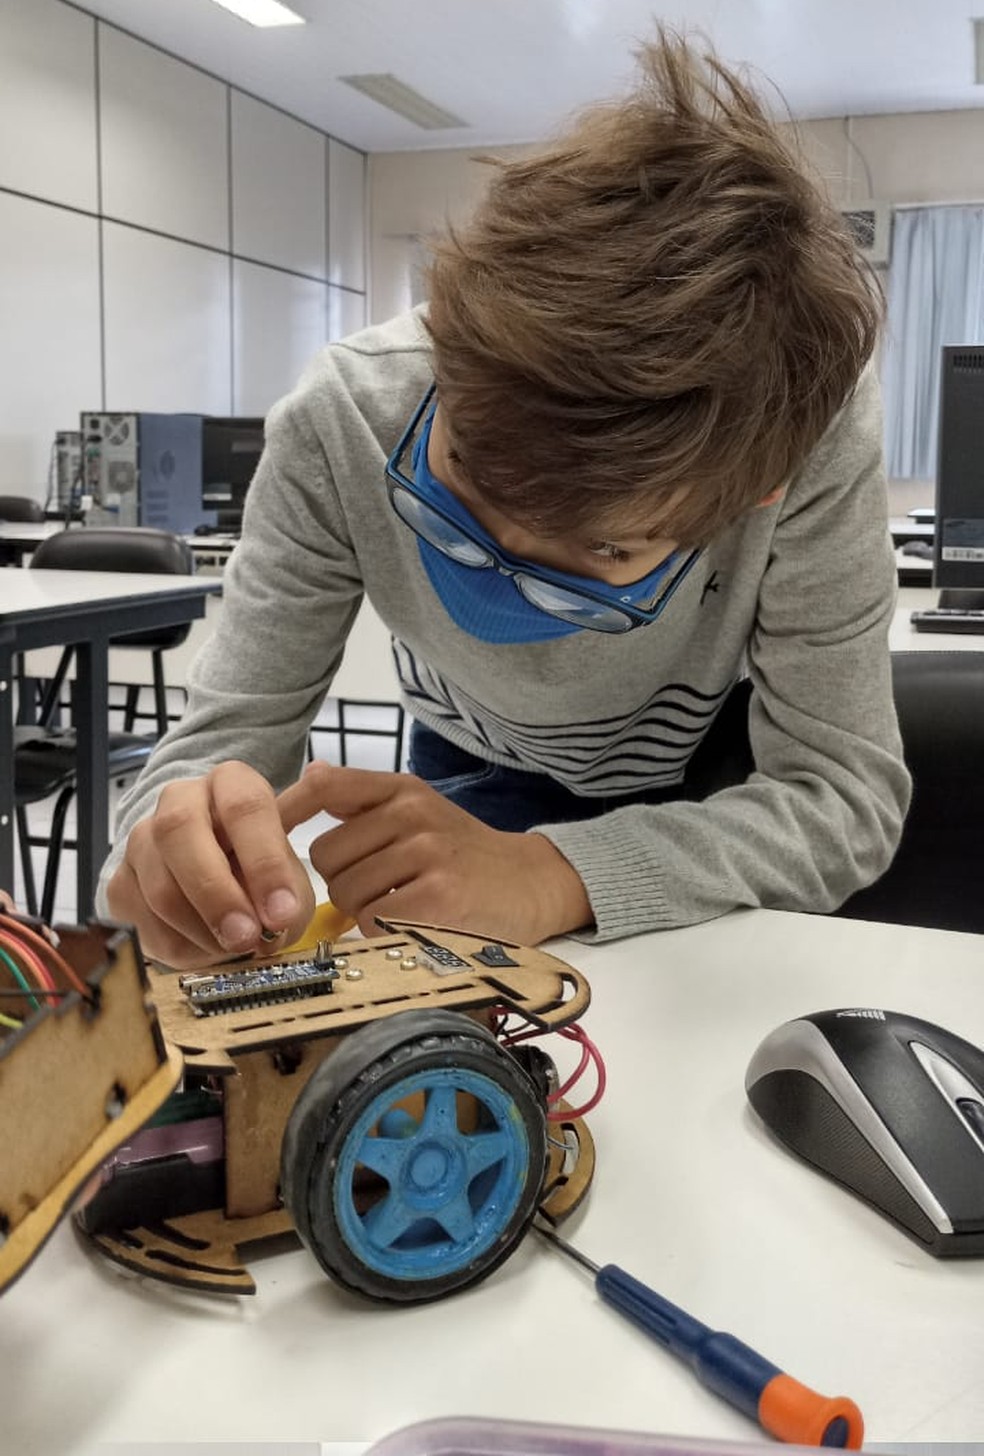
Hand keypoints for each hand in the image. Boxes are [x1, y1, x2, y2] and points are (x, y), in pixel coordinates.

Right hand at [106, 761, 315, 968]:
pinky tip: (207, 948)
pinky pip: (143, 922)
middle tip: (246, 936)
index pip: (244, 807)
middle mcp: (179, 800)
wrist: (217, 882)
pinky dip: (180, 947)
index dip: (265, 862)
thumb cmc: (259, 872)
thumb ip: (289, 896)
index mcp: (230, 784)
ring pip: (160, 887)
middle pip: (180, 831)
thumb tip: (275, 921)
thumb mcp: (290, 877)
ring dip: (201, 929)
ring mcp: (142, 840)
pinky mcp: (120, 883)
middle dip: (217, 894)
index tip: (282, 911)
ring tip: (234, 948)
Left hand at [277, 761, 592, 944]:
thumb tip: (307, 776)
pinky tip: (411, 924)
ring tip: (399, 905)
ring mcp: (426, 852)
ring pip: (345, 892)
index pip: (324, 786)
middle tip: (377, 889)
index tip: (265, 837)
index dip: (286, 809)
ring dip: (361, 911)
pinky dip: (382, 931)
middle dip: (338, 881)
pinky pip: (372, 920)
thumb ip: (364, 801)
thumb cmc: (463, 854)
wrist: (532, 884)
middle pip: (324, 855)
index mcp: (401, 789)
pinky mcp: (437, 896)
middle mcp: (412, 812)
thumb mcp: (420, 811)